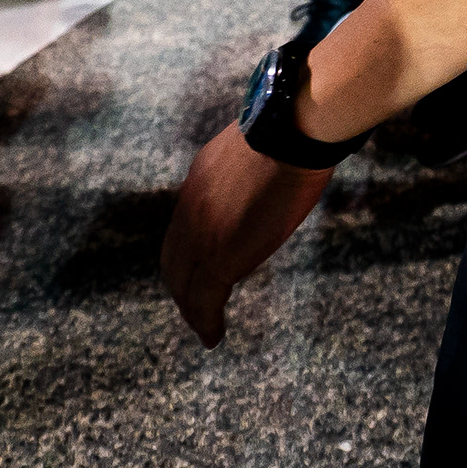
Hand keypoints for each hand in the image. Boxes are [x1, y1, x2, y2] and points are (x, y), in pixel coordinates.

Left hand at [159, 123, 336, 343]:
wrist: (288, 134)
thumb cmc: (292, 130)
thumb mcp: (264, 145)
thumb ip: (259, 164)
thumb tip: (282, 161)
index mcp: (201, 179)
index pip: (185, 225)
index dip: (188, 251)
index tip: (199, 266)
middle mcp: (191, 208)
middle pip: (174, 259)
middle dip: (181, 285)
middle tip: (194, 305)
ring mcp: (200, 234)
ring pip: (184, 283)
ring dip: (192, 309)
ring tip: (204, 329)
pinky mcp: (217, 257)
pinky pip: (203, 300)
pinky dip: (204, 323)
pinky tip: (213, 337)